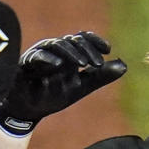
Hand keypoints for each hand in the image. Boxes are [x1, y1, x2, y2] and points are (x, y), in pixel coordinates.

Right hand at [0, 32, 127, 135]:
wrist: (28, 110)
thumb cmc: (52, 94)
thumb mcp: (81, 87)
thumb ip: (100, 77)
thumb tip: (124, 66)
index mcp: (67, 52)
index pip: (83, 39)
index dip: (95, 41)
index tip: (108, 49)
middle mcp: (53, 49)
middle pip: (72, 40)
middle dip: (86, 50)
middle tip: (98, 63)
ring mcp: (38, 54)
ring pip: (56, 44)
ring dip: (71, 52)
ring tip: (83, 64)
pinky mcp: (25, 63)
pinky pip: (36, 57)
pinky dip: (48, 58)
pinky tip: (59, 64)